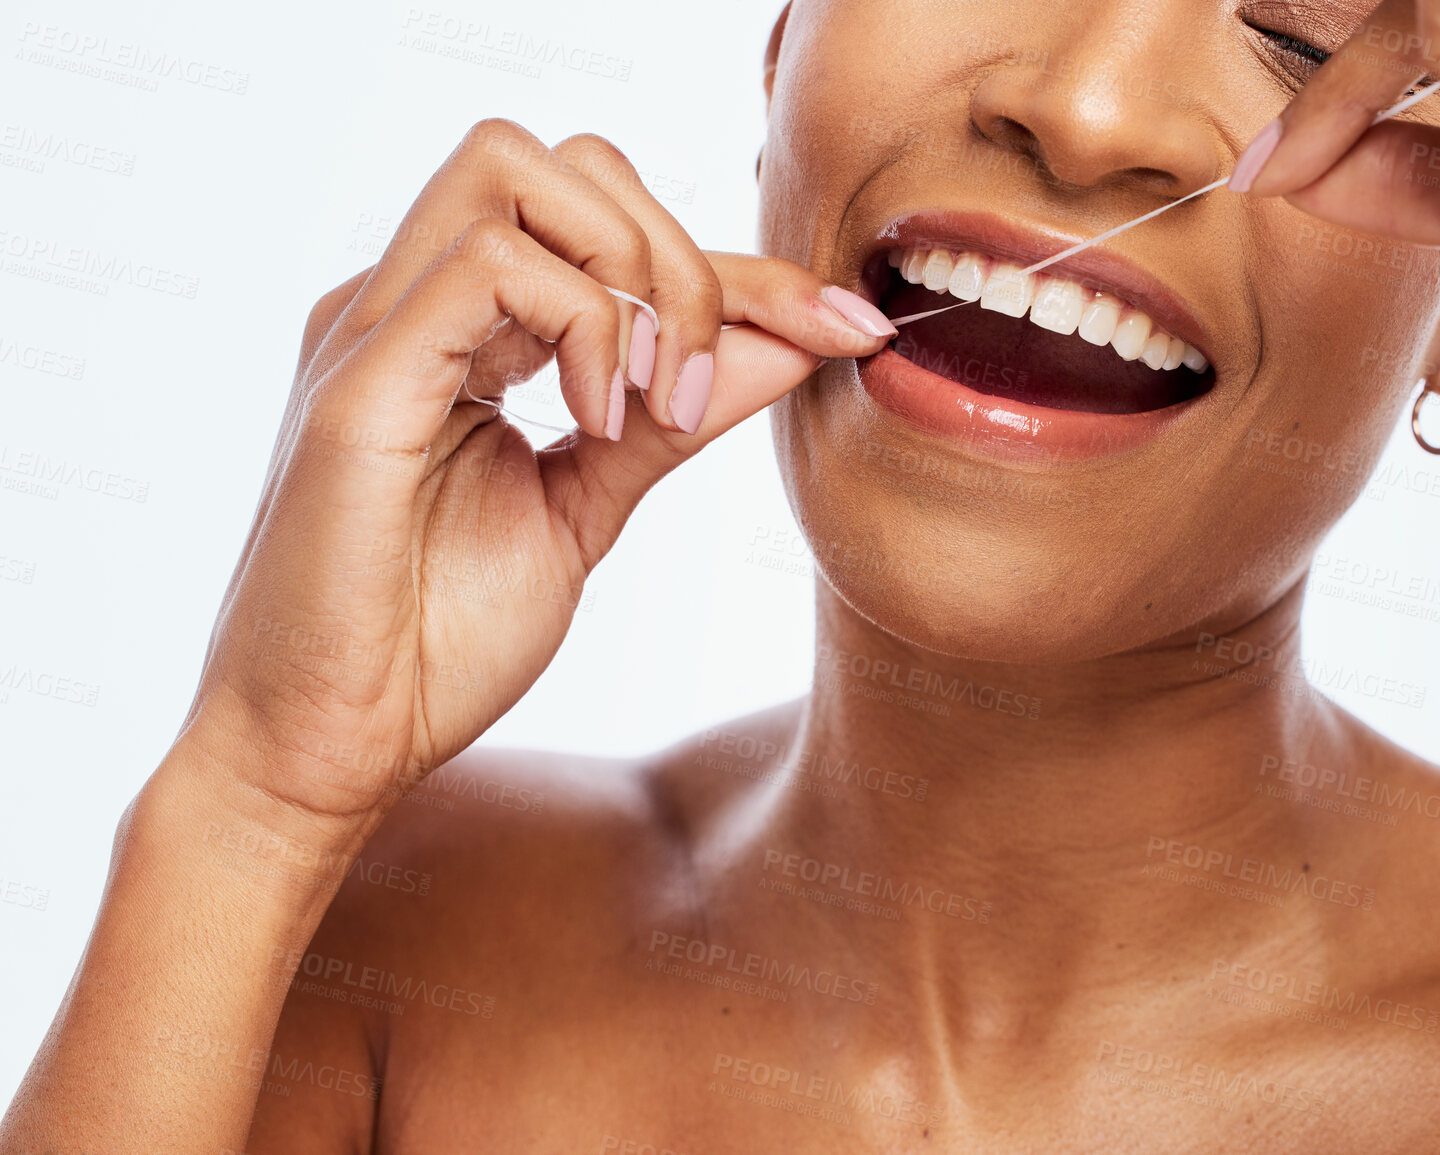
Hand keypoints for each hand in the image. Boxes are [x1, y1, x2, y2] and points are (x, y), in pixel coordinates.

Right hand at [183, 119, 893, 837]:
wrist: (332, 749)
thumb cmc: (437, 640)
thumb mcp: (590, 507)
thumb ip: (676, 418)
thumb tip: (792, 342)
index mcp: (462, 332)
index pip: (611, 228)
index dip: (743, 269)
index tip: (843, 328)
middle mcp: (414, 304)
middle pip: (571, 164)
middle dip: (685, 256)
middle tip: (703, 391)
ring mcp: (377, 328)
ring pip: (521, 170)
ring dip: (634, 276)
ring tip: (651, 404)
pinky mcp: (357, 379)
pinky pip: (487, 265)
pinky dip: (580, 324)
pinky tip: (595, 421)